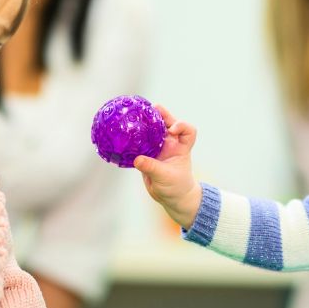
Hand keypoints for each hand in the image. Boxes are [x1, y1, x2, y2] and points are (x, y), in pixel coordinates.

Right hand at [133, 105, 202, 228]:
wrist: (172, 198)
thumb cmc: (176, 187)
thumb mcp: (165, 177)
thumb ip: (152, 167)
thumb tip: (137, 159)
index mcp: (180, 147)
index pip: (187, 130)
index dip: (181, 125)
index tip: (172, 129)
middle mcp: (169, 144)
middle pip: (166, 123)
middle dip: (158, 114)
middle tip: (147, 109)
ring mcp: (157, 148)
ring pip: (151, 131)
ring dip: (142, 124)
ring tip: (131, 117)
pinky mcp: (147, 155)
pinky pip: (139, 144)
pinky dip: (131, 140)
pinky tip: (121, 136)